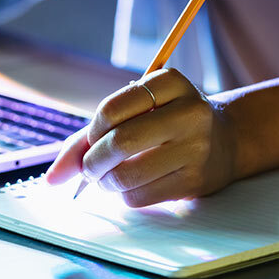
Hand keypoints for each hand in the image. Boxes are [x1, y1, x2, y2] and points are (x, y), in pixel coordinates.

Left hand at [47, 68, 238, 206]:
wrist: (226, 140)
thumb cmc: (166, 122)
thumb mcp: (138, 110)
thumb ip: (90, 135)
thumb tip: (53, 177)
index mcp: (171, 82)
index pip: (112, 107)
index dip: (92, 130)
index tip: (91, 140)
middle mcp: (189, 112)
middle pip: (120, 142)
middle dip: (91, 162)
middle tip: (88, 169)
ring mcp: (196, 147)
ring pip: (128, 174)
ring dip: (105, 183)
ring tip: (106, 179)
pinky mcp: (196, 180)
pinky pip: (142, 196)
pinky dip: (124, 196)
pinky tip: (130, 186)